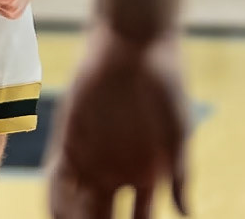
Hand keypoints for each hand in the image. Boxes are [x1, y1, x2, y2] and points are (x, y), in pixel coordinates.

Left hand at [48, 23, 188, 218]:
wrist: (136, 44)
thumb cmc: (165, 85)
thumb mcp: (178, 131)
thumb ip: (179, 174)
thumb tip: (187, 213)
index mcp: (144, 174)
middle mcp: (116, 170)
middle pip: (104, 218)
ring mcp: (91, 156)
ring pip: (79, 205)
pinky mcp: (70, 136)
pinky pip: (57, 176)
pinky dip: (56, 199)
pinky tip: (57, 215)